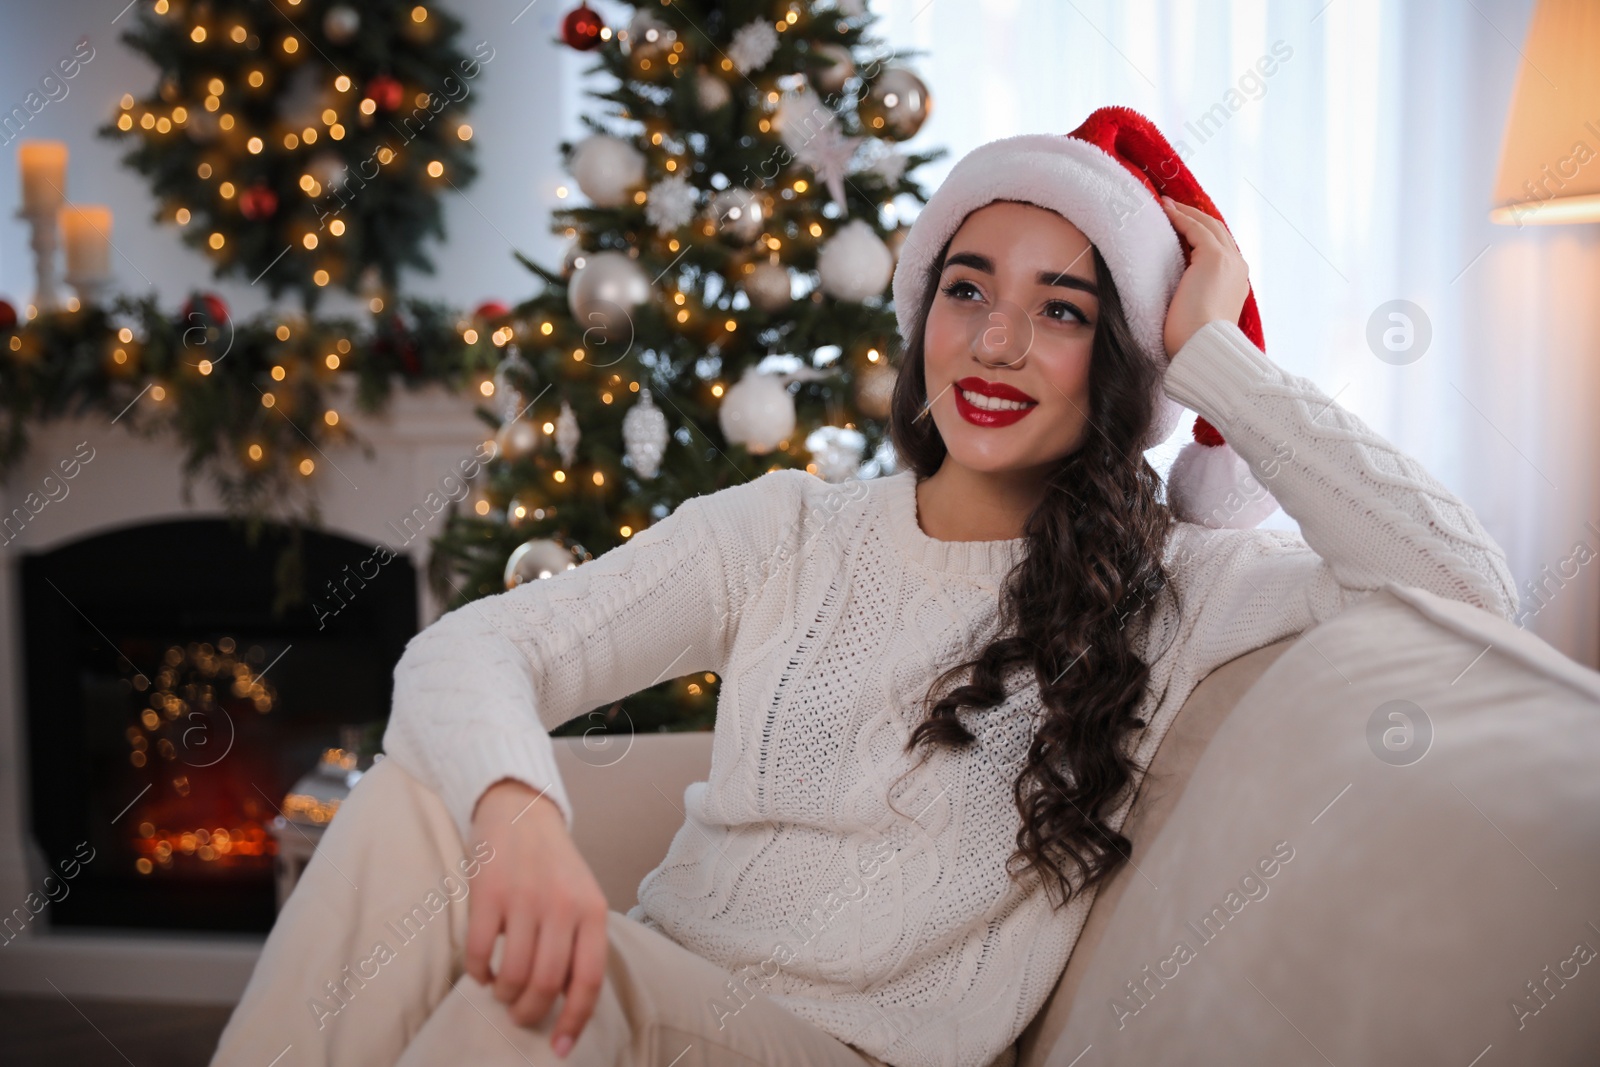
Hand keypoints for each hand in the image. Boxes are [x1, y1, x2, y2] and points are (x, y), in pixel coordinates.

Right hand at [467, 778, 608, 1058]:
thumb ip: (580, 942)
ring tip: (502, 990)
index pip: (588, 980)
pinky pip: (481, 953)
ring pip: (514, 973)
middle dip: (530, 1012)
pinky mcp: (489, 892)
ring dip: (504, 994)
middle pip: (547, 984)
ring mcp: (525, 898)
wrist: (522, 810)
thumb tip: (569, 1003)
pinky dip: (479, 973)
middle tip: (520, 1014)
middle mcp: (562, 905)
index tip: (560, 1047)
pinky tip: (482, 971)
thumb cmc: (554, 865)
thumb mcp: (582, 897)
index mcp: (592, 910)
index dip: (573, 1020)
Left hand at [1159, 196, 1251, 360]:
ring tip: (1166, 204)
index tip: (1181, 226)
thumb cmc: (1192, 343)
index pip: (1220, 250)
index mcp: (1236, 284)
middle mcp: (1238, 269)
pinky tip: (1165, 210)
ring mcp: (1229, 261)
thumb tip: (1175, 296)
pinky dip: (1180, 217)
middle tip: (1173, 207)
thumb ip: (1193, 298)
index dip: (1201, 235)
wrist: (1201, 348)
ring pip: (1209, 226)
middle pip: (1218, 233)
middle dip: (1196, 218)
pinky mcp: (1214, 257)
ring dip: (1187, 213)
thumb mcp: (1195, 315)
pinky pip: (1195, 228)